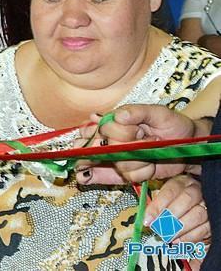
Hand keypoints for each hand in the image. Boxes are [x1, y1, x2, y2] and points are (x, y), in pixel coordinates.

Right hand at [75, 106, 194, 184]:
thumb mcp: (156, 112)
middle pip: (102, 149)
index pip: (96, 129)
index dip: (113, 132)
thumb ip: (136, 111)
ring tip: (153, 148)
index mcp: (113, 123)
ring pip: (117, 163)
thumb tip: (118, 116)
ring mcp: (119, 159)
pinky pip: (128, 176)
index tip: (135, 129)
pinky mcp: (129, 173)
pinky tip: (151, 163)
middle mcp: (112, 141)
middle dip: (127, 146)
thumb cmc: (172, 124)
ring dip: (140, 158)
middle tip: (146, 138)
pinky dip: (144, 171)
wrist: (190, 144)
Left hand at [146, 175, 209, 243]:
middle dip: (170, 217)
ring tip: (167, 236)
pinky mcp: (213, 219)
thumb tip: (144, 215)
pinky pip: (204, 228)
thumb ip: (155, 203)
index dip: (157, 206)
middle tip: (158, 228)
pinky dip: (190, 236)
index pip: (170, 191)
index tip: (148, 220)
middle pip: (186, 200)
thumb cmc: (174, 201)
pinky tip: (178, 240)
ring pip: (197, 215)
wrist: (194, 205)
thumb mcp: (163, 196)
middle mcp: (196, 191)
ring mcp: (206, 204)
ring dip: (179, 228)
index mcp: (181, 182)